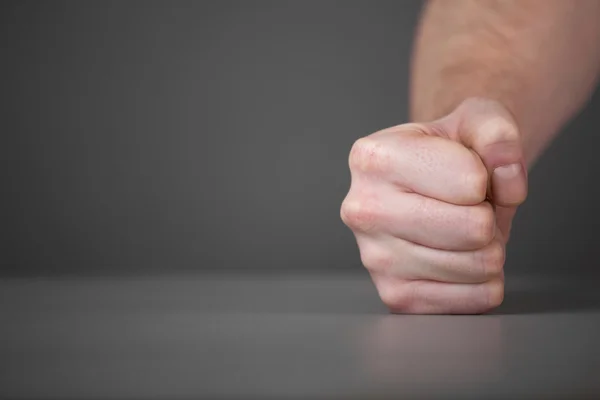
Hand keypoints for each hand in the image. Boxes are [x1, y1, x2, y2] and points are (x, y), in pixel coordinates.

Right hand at [341, 98, 527, 313]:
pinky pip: (475, 299)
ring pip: (478, 265)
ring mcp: (374, 258)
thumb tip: (507, 177)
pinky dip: (482, 281)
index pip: (470, 181)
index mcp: (372, 157)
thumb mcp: (475, 120)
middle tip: (466, 207)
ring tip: (460, 230)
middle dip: (487, 215)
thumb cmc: (447, 157)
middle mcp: (362, 209)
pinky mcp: (395, 296)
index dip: (484, 176)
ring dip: (487, 248)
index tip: (462, 174)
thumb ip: (498, 131)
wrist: (425, 191)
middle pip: (474, 228)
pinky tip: (458, 258)